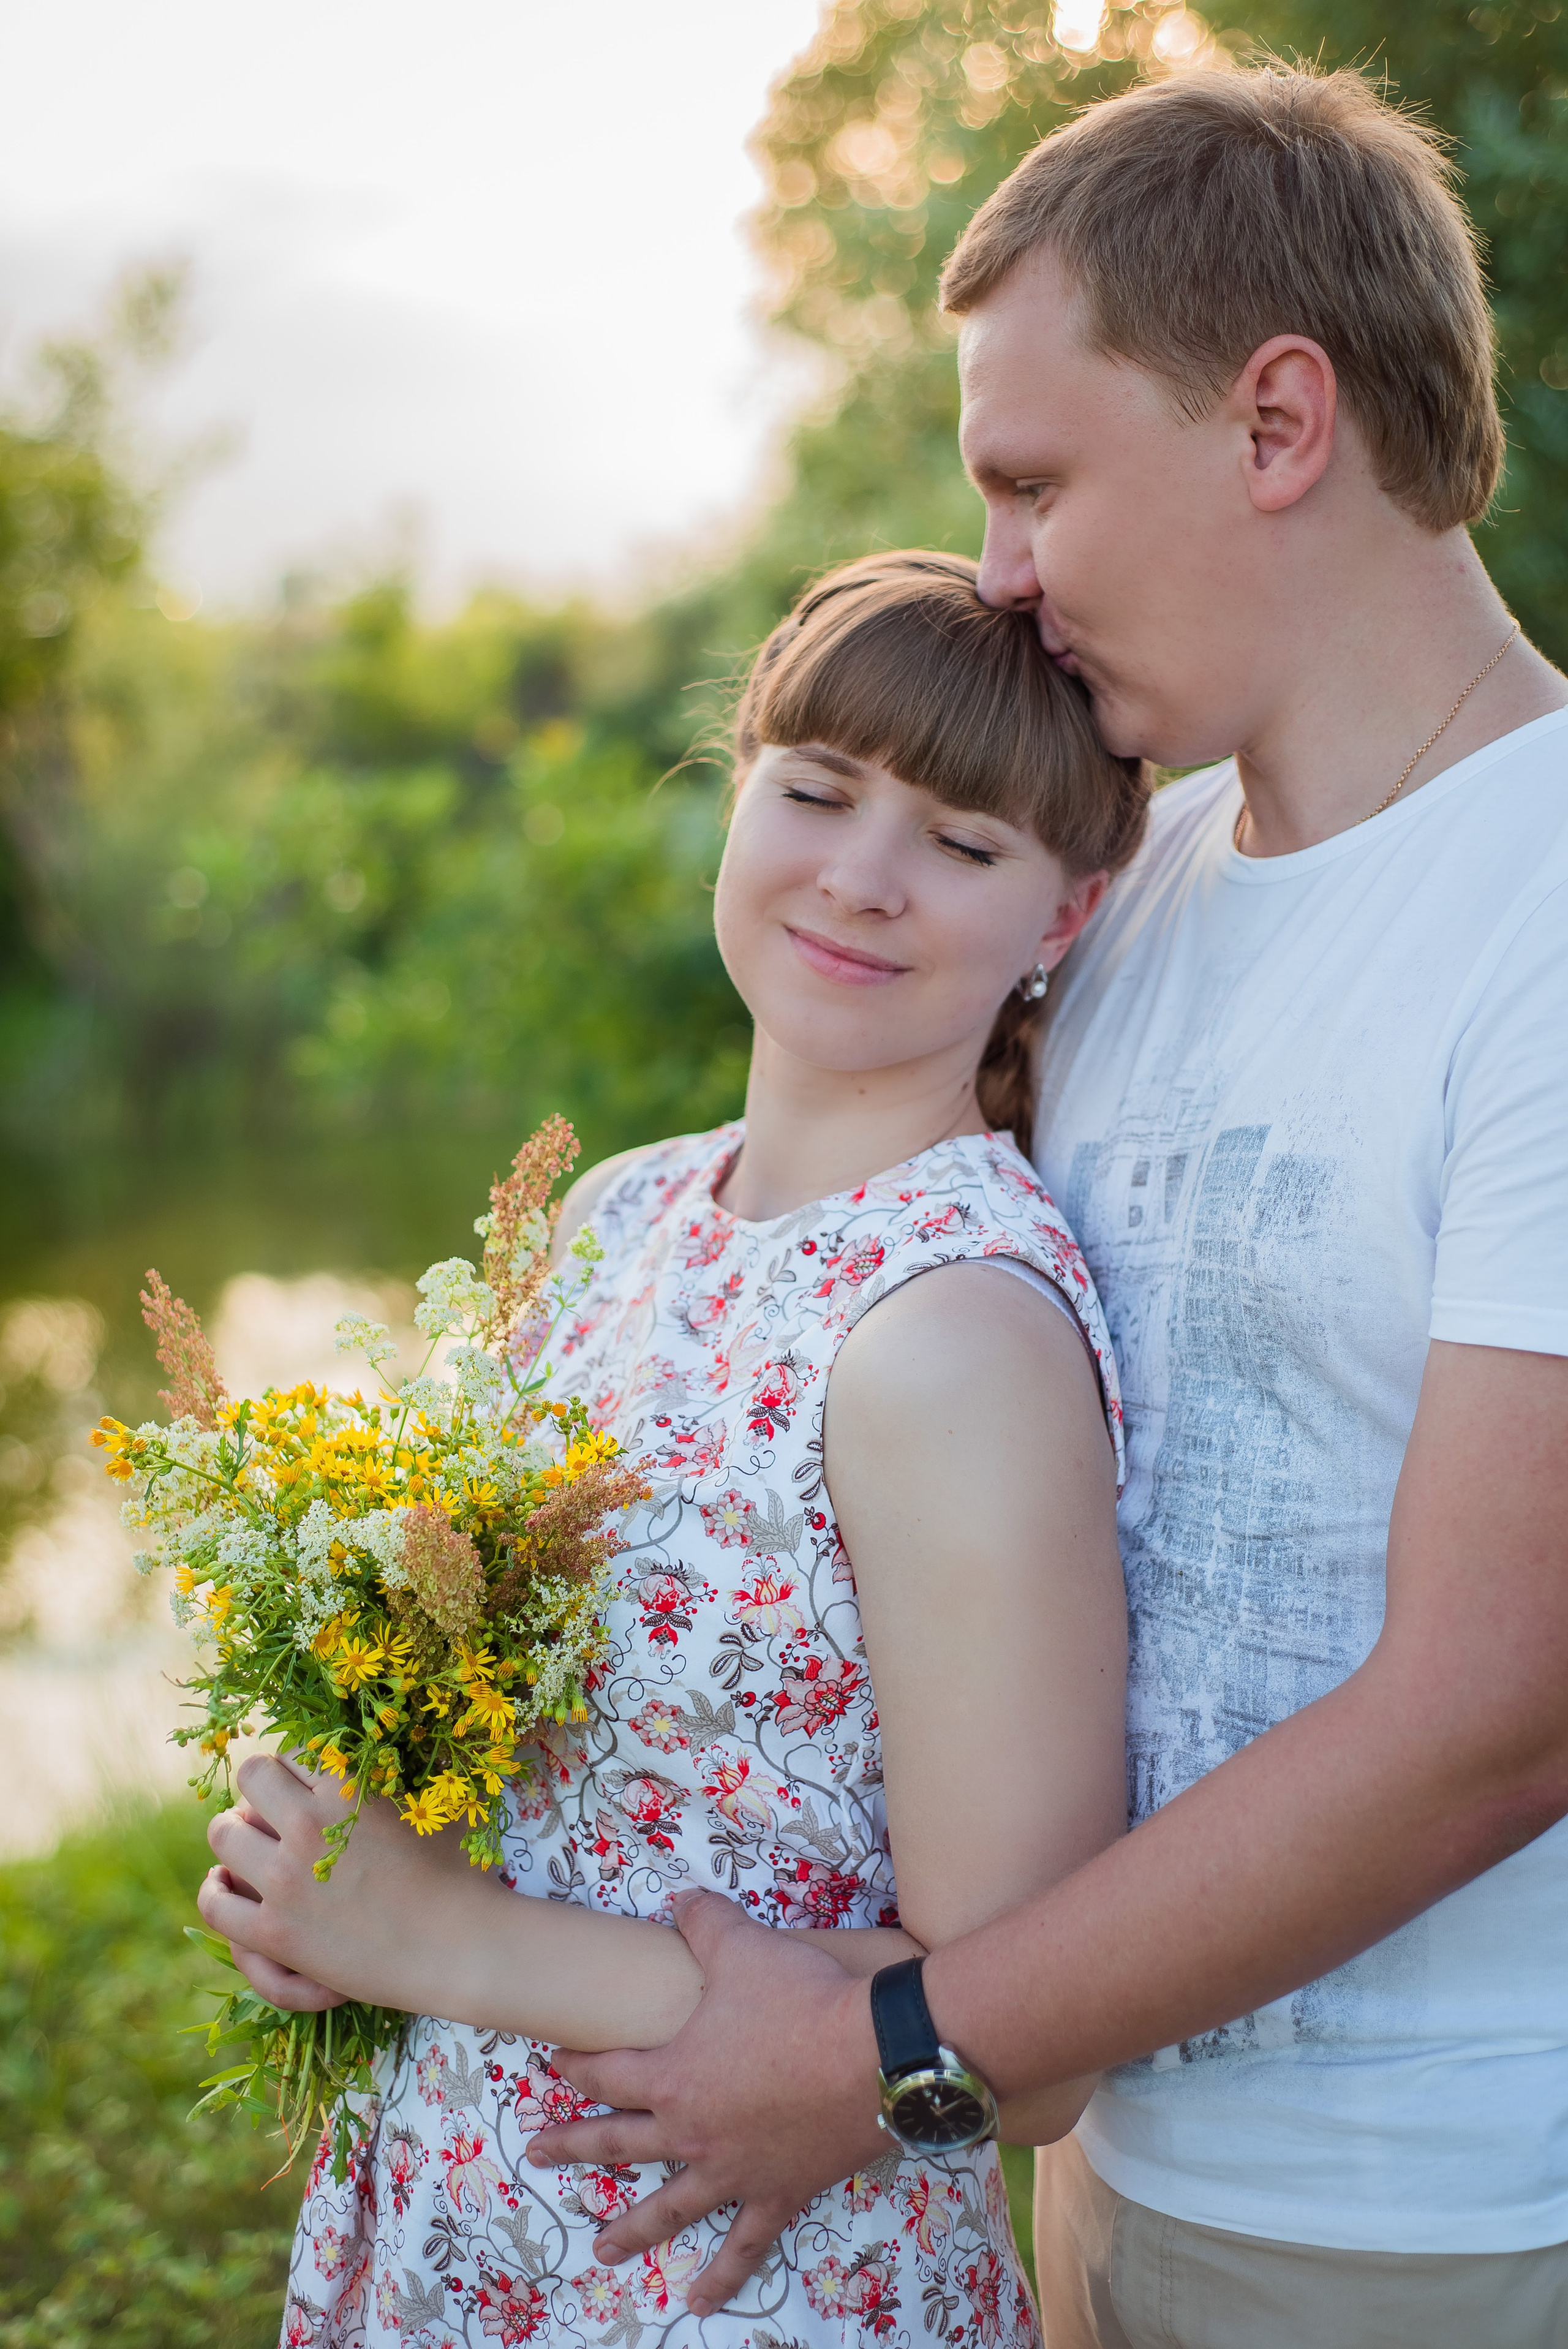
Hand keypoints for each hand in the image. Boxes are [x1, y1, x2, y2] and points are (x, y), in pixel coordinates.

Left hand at [197, 1751, 475, 2012]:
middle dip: (262, 1787)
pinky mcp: (274, 1934)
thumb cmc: (457, 1872)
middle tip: (274, 1809)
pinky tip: (225, 1884)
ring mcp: (285, 1882)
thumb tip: (378, 1744)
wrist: (459, 1948)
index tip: (305, 1783)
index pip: (296, 1750)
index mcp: (346, 1788)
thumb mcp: (429, 1803)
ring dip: (235, 1833)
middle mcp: (308, 1826)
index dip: (299, 1765)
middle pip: (252, 1776)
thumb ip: (396, 1772)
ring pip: (223, 1833)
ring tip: (250, 1845)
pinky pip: (216, 1903)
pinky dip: (214, 1890)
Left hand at [526, 1889, 885, 2316]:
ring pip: (668, 2208)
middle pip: (619, 2143)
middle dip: (574, 2147)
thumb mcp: (743, 1945)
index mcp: (673, 2075)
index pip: (608, 2073)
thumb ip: (704, 1922)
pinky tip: (701, 2302)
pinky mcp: (776, 2193)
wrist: (869, 2054)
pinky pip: (743, 2245)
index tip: (554, 2067)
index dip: (578, 2068)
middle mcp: (690, 2132)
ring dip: (630, 2230)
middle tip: (538, 2156)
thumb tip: (682, 1899)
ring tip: (601, 2251)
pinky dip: (722, 2277)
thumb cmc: (799, 1997)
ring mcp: (731, 2171)